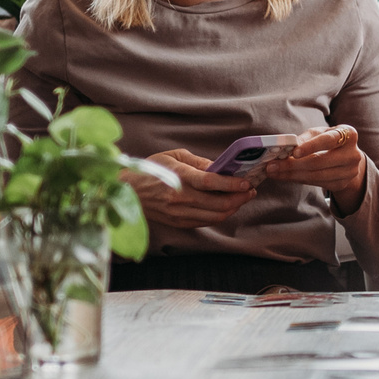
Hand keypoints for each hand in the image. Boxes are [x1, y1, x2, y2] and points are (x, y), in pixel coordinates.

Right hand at [126, 149, 256, 230]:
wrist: (129, 192)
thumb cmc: (151, 170)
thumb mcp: (174, 156)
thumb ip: (198, 163)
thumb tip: (219, 168)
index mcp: (179, 177)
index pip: (211, 183)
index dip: (232, 184)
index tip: (246, 182)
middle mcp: (180, 197)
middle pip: (218, 203)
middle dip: (239, 198)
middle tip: (250, 190)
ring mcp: (180, 213)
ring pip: (215, 216)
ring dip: (233, 208)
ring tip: (241, 198)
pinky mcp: (179, 222)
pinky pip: (206, 222)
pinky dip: (220, 215)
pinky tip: (226, 206)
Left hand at [262, 125, 366, 211]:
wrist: (347, 157)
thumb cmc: (329, 140)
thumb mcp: (319, 133)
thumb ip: (304, 138)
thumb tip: (286, 146)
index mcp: (348, 134)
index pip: (328, 140)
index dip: (310, 147)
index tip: (293, 153)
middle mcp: (353, 154)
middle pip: (320, 162)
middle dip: (292, 165)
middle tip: (272, 166)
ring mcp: (349, 172)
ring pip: (316, 176)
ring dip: (291, 175)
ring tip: (274, 172)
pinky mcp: (342, 184)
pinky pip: (316, 183)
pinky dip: (298, 180)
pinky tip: (285, 176)